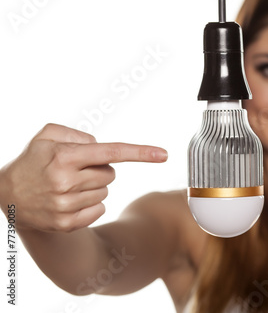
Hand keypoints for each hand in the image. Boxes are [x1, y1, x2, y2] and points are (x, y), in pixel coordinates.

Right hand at [0, 124, 166, 231]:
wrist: (8, 195)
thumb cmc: (34, 160)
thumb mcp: (48, 135)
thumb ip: (78, 133)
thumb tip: (102, 147)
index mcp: (64, 156)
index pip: (111, 152)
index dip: (140, 152)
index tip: (163, 154)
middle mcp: (65, 181)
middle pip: (110, 174)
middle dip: (99, 169)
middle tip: (76, 170)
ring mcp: (66, 205)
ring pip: (106, 192)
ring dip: (93, 187)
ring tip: (68, 185)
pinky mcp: (67, 223)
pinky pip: (100, 209)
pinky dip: (91, 203)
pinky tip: (69, 200)